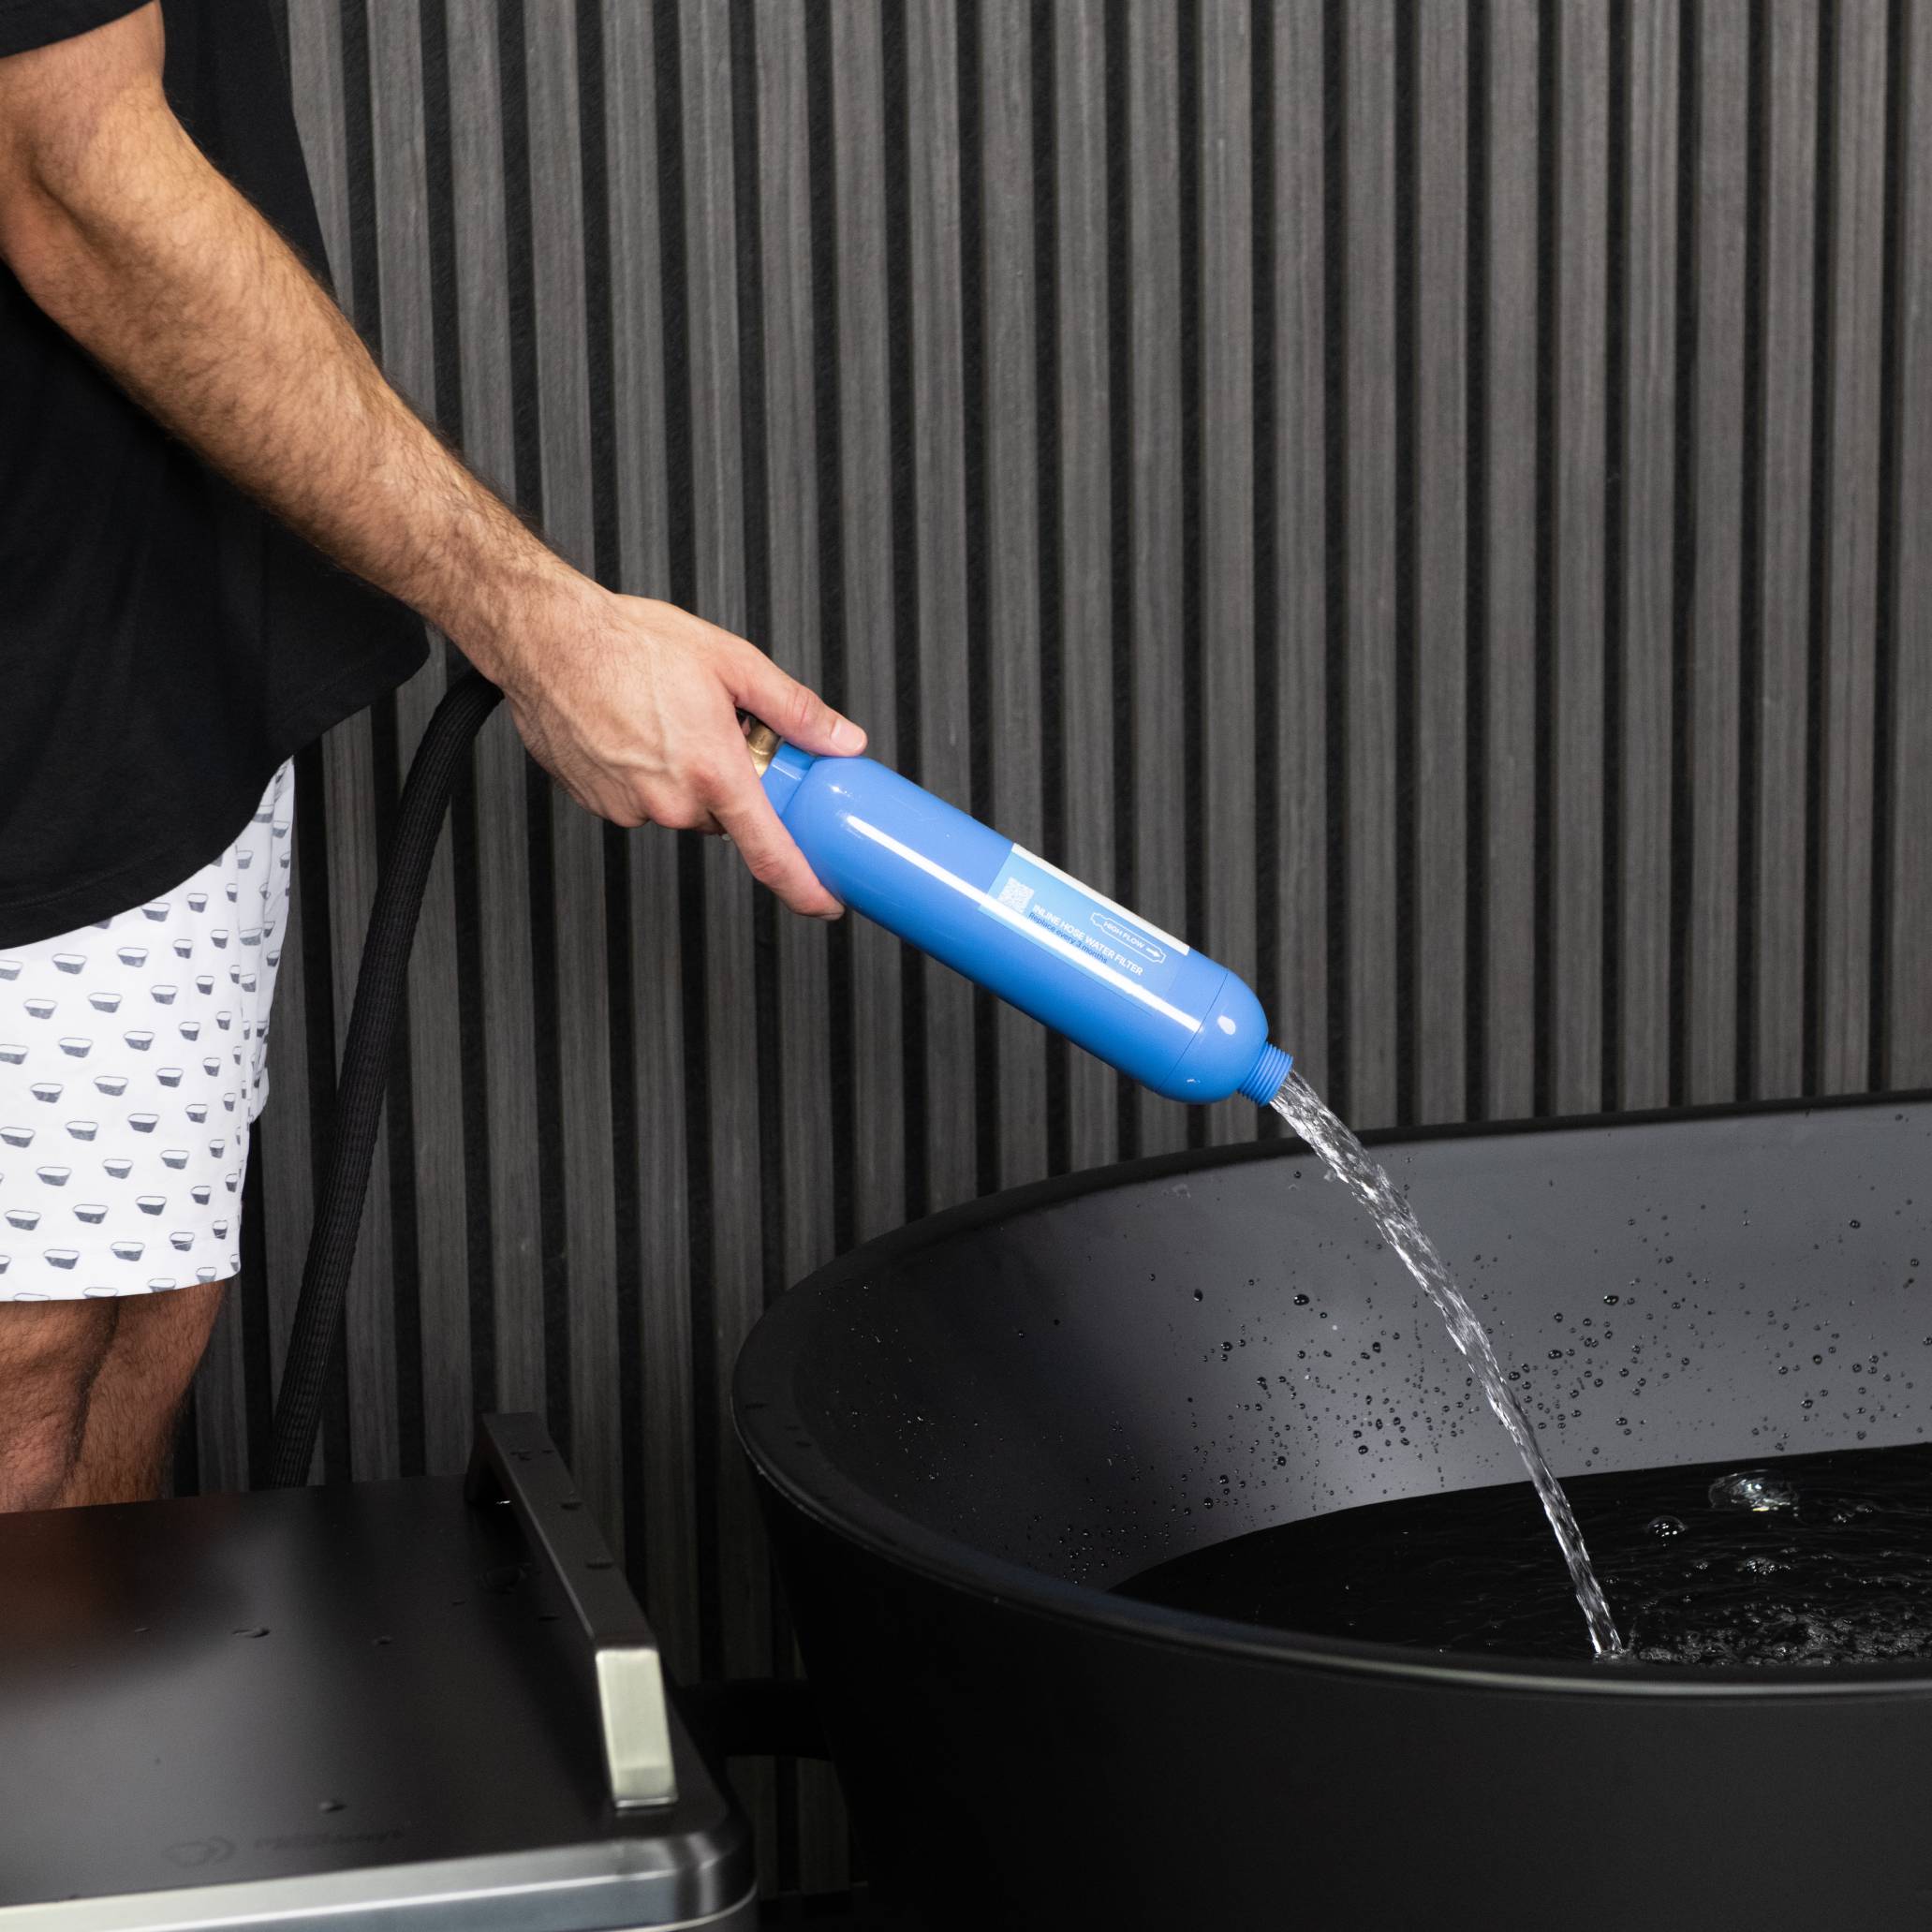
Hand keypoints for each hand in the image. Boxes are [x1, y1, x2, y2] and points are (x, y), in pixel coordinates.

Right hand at [499, 586, 864, 917]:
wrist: (547, 640)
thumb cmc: (630, 643)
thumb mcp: (733, 663)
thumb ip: (796, 710)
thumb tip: (843, 740)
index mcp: (713, 772)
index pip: (770, 854)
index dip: (805, 887)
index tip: (827, 903)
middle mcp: (671, 801)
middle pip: (726, 817)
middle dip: (732, 784)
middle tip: (719, 731)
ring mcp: (630, 807)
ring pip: (683, 808)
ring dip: (687, 776)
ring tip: (666, 719)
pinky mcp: (600, 805)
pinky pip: (644, 801)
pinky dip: (650, 774)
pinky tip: (635, 732)